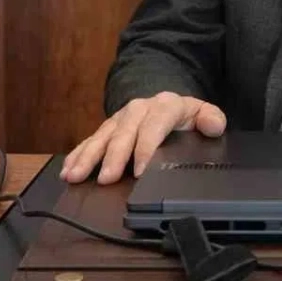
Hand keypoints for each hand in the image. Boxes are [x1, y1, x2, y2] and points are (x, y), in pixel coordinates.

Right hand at [60, 92, 225, 184]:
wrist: (164, 102)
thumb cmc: (183, 116)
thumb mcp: (201, 113)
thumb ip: (211, 118)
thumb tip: (213, 126)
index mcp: (164, 106)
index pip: (154, 126)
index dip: (146, 148)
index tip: (139, 171)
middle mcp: (138, 109)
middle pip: (124, 132)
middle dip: (114, 156)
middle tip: (106, 178)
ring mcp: (120, 118)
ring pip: (102, 136)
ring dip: (88, 157)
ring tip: (75, 176)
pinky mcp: (107, 128)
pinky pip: (89, 140)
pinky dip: (77, 155)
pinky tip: (67, 171)